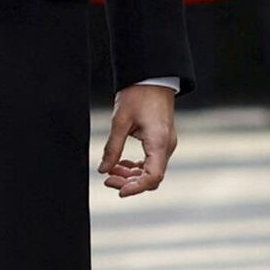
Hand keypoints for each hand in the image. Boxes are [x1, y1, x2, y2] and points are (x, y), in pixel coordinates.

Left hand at [98, 83, 176, 197]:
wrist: (153, 78)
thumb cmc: (139, 94)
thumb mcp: (120, 121)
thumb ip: (113, 148)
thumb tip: (104, 170)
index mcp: (159, 142)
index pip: (152, 177)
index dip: (136, 188)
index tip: (119, 192)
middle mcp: (166, 147)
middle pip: (151, 178)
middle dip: (129, 183)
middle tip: (107, 180)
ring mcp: (166, 145)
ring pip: (150, 172)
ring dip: (131, 175)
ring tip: (110, 171)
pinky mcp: (161, 142)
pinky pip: (151, 162)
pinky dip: (136, 167)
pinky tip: (120, 164)